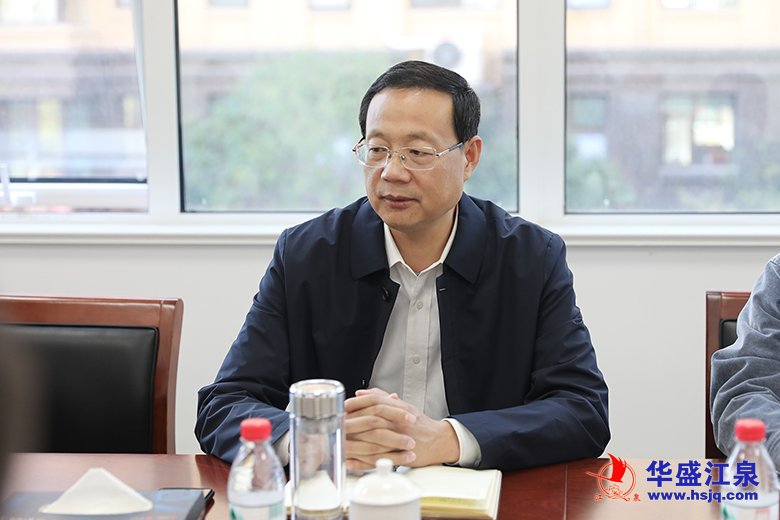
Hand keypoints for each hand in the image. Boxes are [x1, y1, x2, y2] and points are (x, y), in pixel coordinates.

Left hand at [344, 388, 459, 470]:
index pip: (375, 402)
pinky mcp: (399, 456)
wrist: (439, 441)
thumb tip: (362, 392)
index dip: (357, 403)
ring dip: (354, 441)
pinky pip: (377, 459)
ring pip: (373, 440)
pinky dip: (361, 461)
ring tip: (339, 441)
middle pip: (372, 419)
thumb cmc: (420, 424)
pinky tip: (349, 461)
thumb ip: (382, 398)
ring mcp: (400, 439)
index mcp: (399, 408)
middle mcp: (399, 422)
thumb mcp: (403, 406)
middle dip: (352, 421)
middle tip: (337, 423)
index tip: (343, 406)